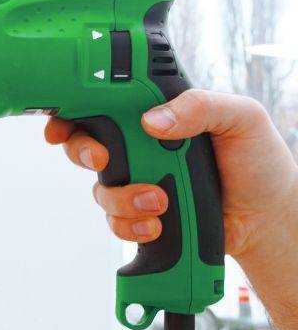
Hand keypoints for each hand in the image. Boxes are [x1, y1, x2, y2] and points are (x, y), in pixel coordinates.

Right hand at [45, 89, 297, 257]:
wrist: (268, 219)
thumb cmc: (260, 163)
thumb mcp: (241, 119)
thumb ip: (200, 107)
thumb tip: (153, 119)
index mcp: (157, 114)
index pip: (102, 103)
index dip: (72, 111)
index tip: (62, 125)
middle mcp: (140, 146)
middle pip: (84, 144)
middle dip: (84, 153)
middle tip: (103, 159)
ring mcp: (138, 181)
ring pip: (100, 189)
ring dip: (123, 197)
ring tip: (159, 201)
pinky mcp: (141, 214)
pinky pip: (115, 222)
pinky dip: (131, 226)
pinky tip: (157, 224)